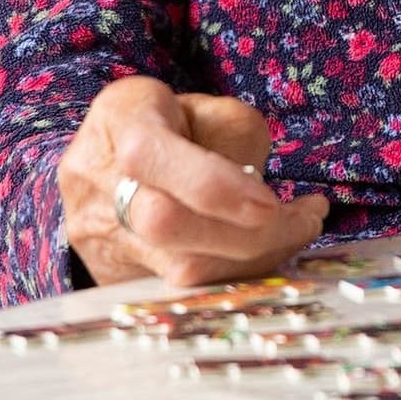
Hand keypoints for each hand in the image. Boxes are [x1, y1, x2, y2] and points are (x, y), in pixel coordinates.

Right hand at [58, 75, 327, 287]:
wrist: (113, 158)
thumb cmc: (173, 125)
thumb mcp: (206, 108)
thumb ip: (233, 140)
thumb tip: (261, 203)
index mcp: (120, 117)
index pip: (150, 155)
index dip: (213, 186)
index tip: (272, 204)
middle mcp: (94, 180)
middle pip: (163, 223)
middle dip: (247, 233)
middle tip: (306, 221)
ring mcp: (97, 234)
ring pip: (176, 269)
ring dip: (252, 259)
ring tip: (296, 234)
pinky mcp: (115, 275)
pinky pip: (183, 291)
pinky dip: (236, 276)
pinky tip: (267, 255)